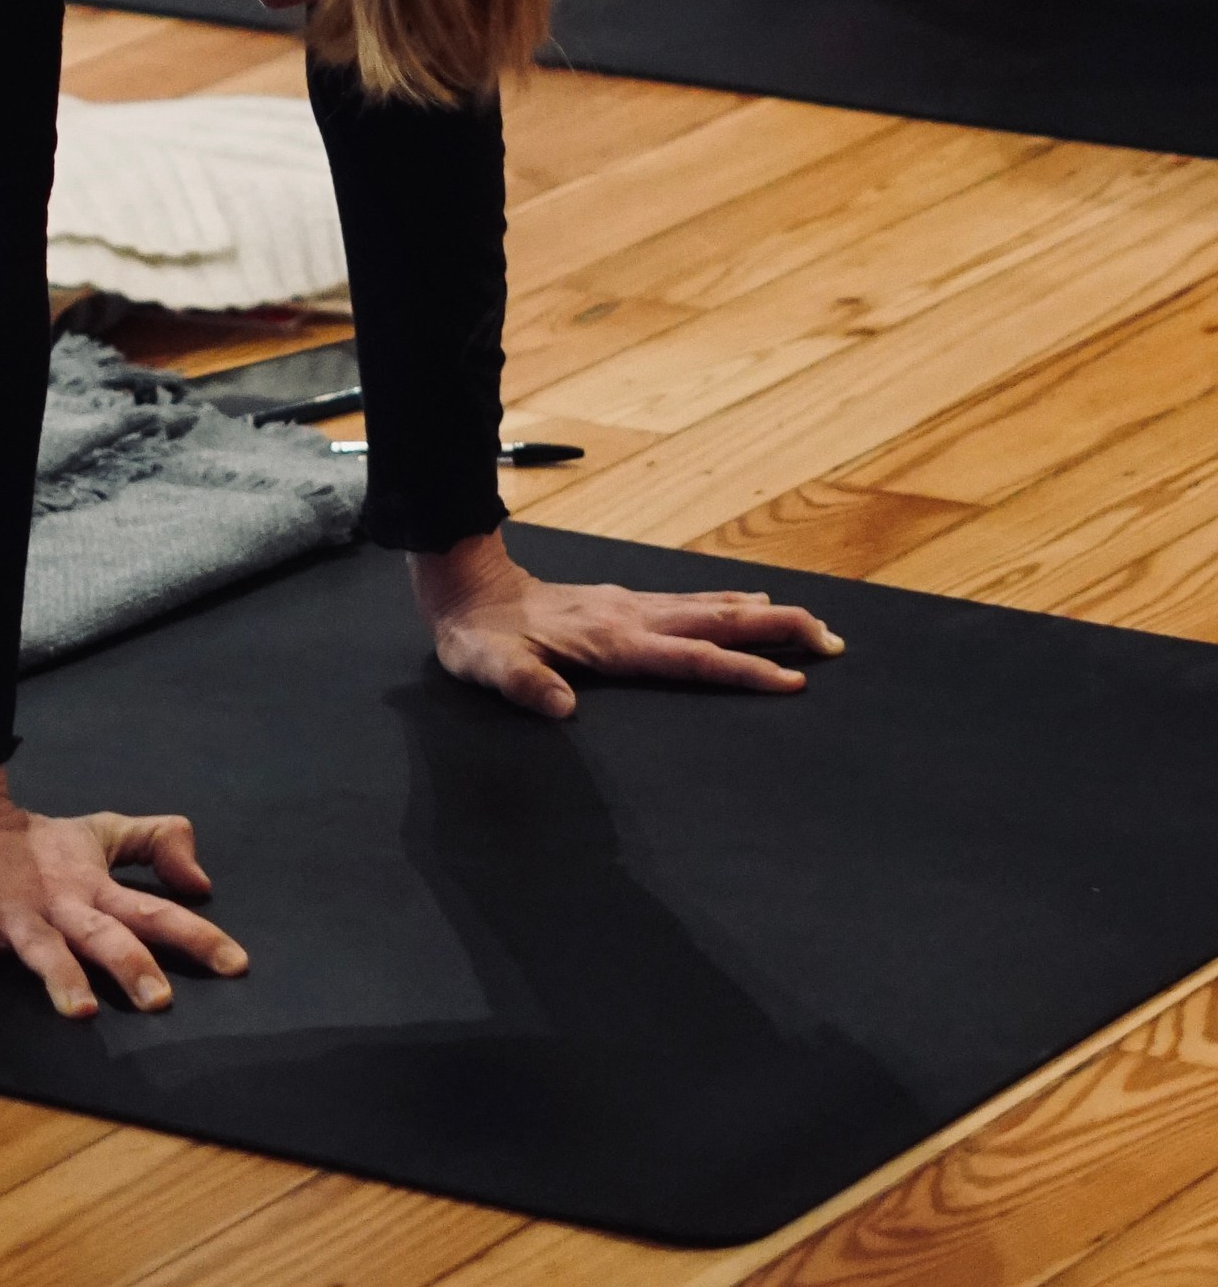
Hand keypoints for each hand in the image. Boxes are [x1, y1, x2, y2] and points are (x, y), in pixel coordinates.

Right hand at [0, 748, 247, 1016]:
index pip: (154, 911)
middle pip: (102, 935)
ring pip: (42, 949)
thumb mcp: (98, 835)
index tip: (236, 964)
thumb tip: (202, 883)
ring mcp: (12, 913)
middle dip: (131, 966)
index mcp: (92, 888)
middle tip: (159, 1001)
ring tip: (80, 1011)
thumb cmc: (31, 844)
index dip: (196, 935)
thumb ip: (154, 846)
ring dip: (60, 977)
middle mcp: (59, 904)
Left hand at [412, 530, 841, 719]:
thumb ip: (525, 687)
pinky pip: (691, 603)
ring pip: (710, 609)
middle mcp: (630, 617)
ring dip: (763, 616)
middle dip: (778, 631)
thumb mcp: (488, 669)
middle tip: (833, 641)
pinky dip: (730, 606)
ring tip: (811, 624)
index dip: (742, 670)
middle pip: (718, 624)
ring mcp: (630, 606)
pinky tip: (748, 607)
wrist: (466, 588)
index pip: (691, 659)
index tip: (791, 680)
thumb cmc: (479, 638)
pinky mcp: (624, 604)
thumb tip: (563, 710)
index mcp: (611, 641)